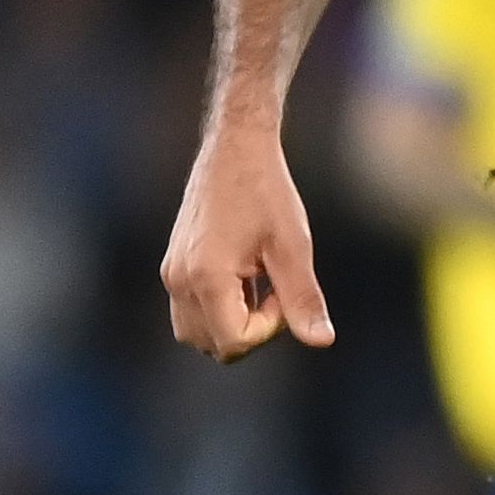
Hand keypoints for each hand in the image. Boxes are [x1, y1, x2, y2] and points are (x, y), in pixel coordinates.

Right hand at [162, 128, 334, 359]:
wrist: (236, 149)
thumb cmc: (268, 192)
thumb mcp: (293, 246)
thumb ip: (303, 298)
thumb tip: (323, 342)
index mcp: (206, 277)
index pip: (234, 341)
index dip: (269, 328)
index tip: (284, 291)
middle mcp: (179, 280)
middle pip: (215, 345)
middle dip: (252, 330)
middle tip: (276, 287)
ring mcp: (172, 274)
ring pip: (199, 334)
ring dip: (235, 322)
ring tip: (261, 282)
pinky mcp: (174, 266)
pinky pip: (192, 311)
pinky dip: (222, 308)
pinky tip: (249, 276)